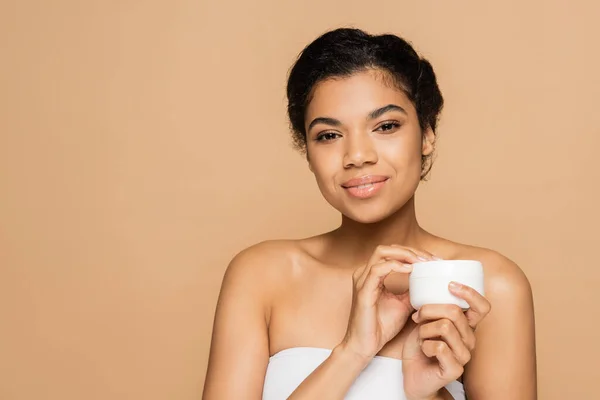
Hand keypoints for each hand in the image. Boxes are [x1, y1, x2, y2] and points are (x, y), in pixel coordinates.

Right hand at [339, 245, 436, 362]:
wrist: (365, 346)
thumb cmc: (380, 326)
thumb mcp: (403, 304)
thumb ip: (411, 290)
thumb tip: (429, 282)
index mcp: (372, 274)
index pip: (393, 253)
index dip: (413, 253)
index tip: (434, 260)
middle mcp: (365, 273)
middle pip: (388, 248)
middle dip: (411, 250)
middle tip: (430, 259)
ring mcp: (362, 279)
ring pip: (382, 253)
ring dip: (405, 255)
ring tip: (423, 262)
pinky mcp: (363, 290)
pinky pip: (378, 269)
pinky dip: (395, 266)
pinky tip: (410, 270)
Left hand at [402, 282, 491, 399]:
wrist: (413, 375)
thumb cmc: (420, 346)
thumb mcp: (426, 321)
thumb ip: (433, 306)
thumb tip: (429, 285)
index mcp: (466, 326)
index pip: (482, 307)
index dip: (470, 293)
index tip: (450, 285)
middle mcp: (470, 339)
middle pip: (454, 312)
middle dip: (429, 309)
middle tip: (418, 317)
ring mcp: (464, 355)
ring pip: (444, 326)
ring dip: (424, 329)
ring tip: (421, 337)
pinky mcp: (455, 369)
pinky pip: (439, 347)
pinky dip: (424, 345)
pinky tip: (423, 350)